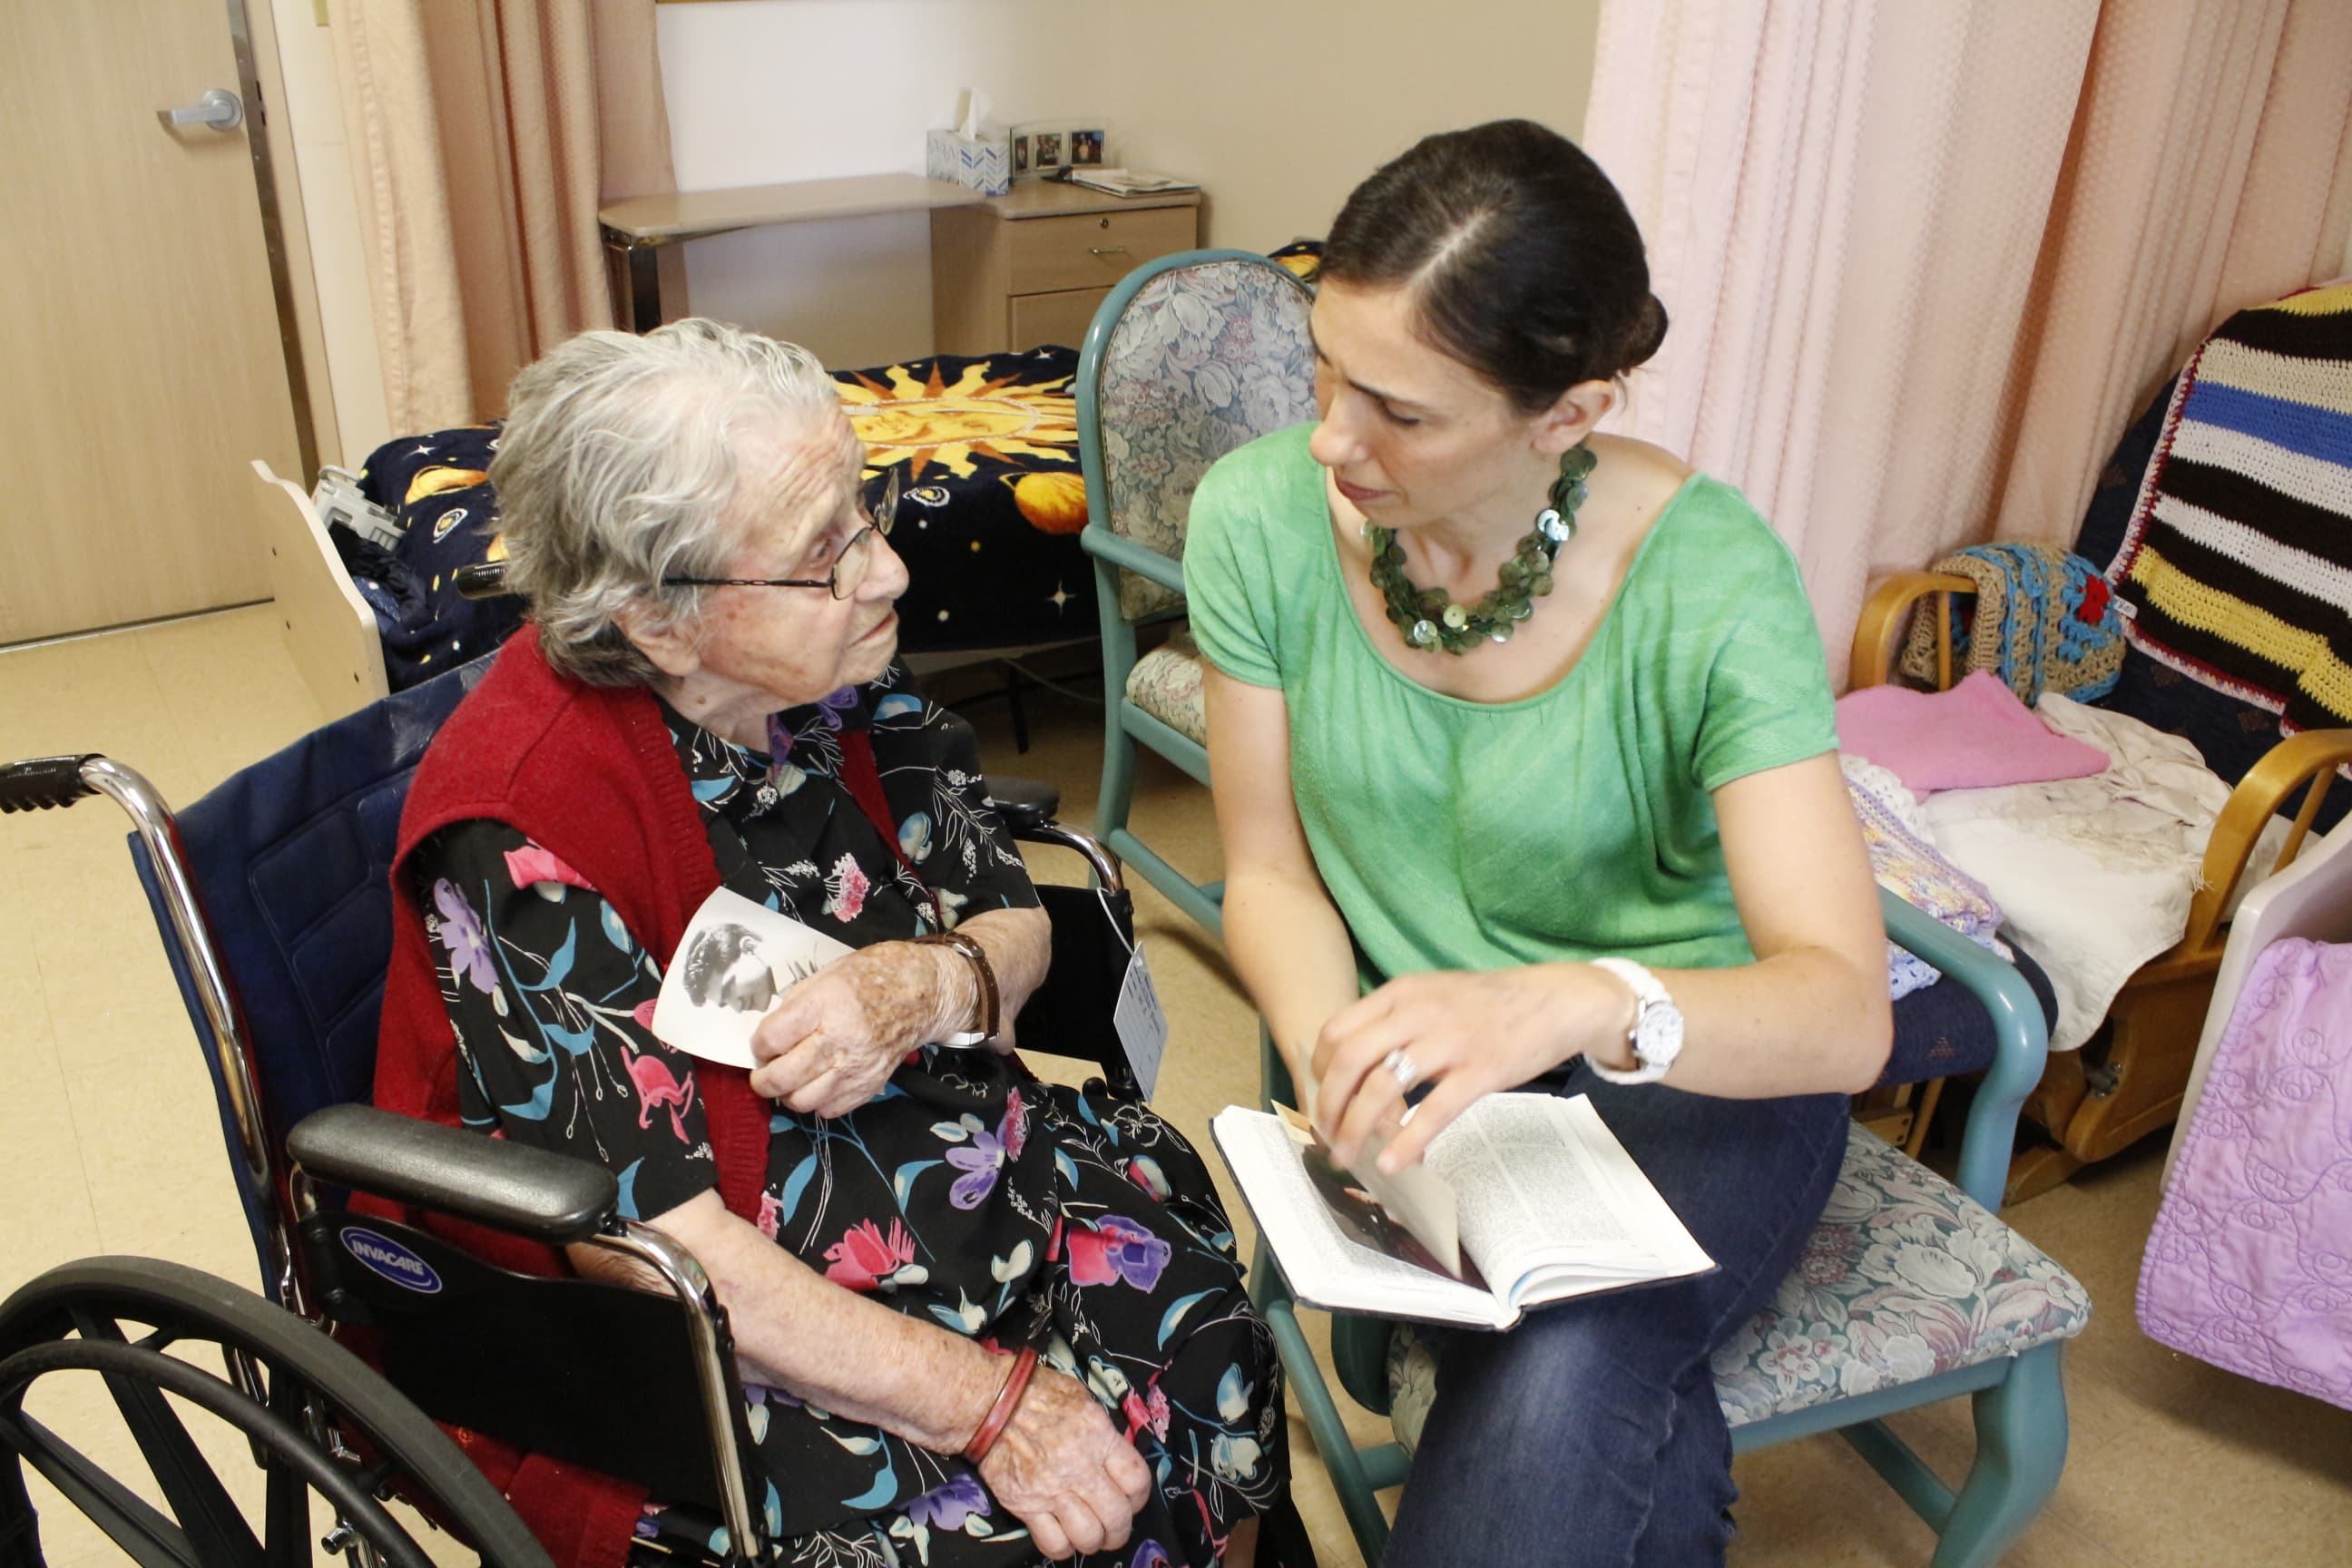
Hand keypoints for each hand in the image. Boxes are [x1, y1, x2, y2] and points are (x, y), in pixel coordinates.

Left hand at [748, 942, 957, 1115]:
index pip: (772, 1038)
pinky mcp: (870, 1086)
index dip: (758, 1044)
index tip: (762, 1043)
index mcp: (826, 1005)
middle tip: (764, 1071)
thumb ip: (795, 1004)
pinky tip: (819, 1082)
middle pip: (783, 1078)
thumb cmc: (872, 977)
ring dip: (788, 1094)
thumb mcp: (827, 975)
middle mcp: (841, 1040)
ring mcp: (857, 1067)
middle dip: (762, 1079)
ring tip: (791, 1079)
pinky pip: (829, 1110)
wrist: (923, 994)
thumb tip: (769, 1034)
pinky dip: (816, 1101)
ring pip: (802, 1101)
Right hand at [976, 1365, 1152, 1559]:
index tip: (1132, 1499)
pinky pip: (1053, 1543)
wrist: (988, 1403)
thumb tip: (1116, 1454)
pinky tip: (1064, 1538)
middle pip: (1117, 1516)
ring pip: (1089, 1536)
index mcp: (1098, 1436)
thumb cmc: (1036, 1393)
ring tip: (1091, 1535)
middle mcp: (1079, 1467)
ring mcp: (1051, 1490)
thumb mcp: (1082, 1398)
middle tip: (1115, 1528)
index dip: (1140, 1497)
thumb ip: (1103, 1430)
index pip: (1137, 1480)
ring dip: (1095, 1541)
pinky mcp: (1025, 1506)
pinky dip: (1064, 1548)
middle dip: (1121, 1530)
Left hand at [1312, 964, 1631, 1171]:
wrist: (1556, 999)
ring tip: (1351, 1157)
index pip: (1337, 1031)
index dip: (1319, 1071)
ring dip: (1357, 1128)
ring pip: (1383, 1087)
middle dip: (1329, 1105)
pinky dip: (1407, 1141)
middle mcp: (1418, 1012)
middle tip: (1328, 1137)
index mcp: (1401, 993)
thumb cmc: (1491, 1005)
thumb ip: (1397, 1020)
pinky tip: (1394, 1164)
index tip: (1321, 1099)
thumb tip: (1358, 1064)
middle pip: (1349, 1061)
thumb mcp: (1435, 995)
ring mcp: (1450, 1041)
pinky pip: (1433, 1111)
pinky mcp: (1481, 1070)